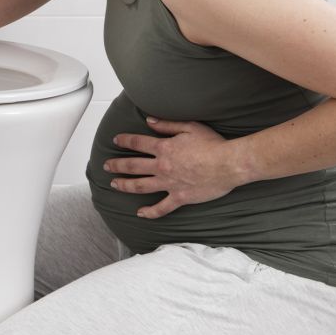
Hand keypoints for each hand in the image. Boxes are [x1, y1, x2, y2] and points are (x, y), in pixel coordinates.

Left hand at [103, 117, 239, 218]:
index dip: (124, 141)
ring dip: (125, 185)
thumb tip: (149, 121)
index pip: (137, 143)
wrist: (228, 164)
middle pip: (133, 166)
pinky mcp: (180, 198)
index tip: (115, 140)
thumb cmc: (212, 144)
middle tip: (107, 166)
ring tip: (114, 184)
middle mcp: (162, 166)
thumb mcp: (189, 127)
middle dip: (117, 165)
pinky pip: (161, 208)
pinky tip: (140, 213)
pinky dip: (150, 212)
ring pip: (140, 186)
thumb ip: (167, 125)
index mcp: (164, 148)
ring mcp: (169, 184)